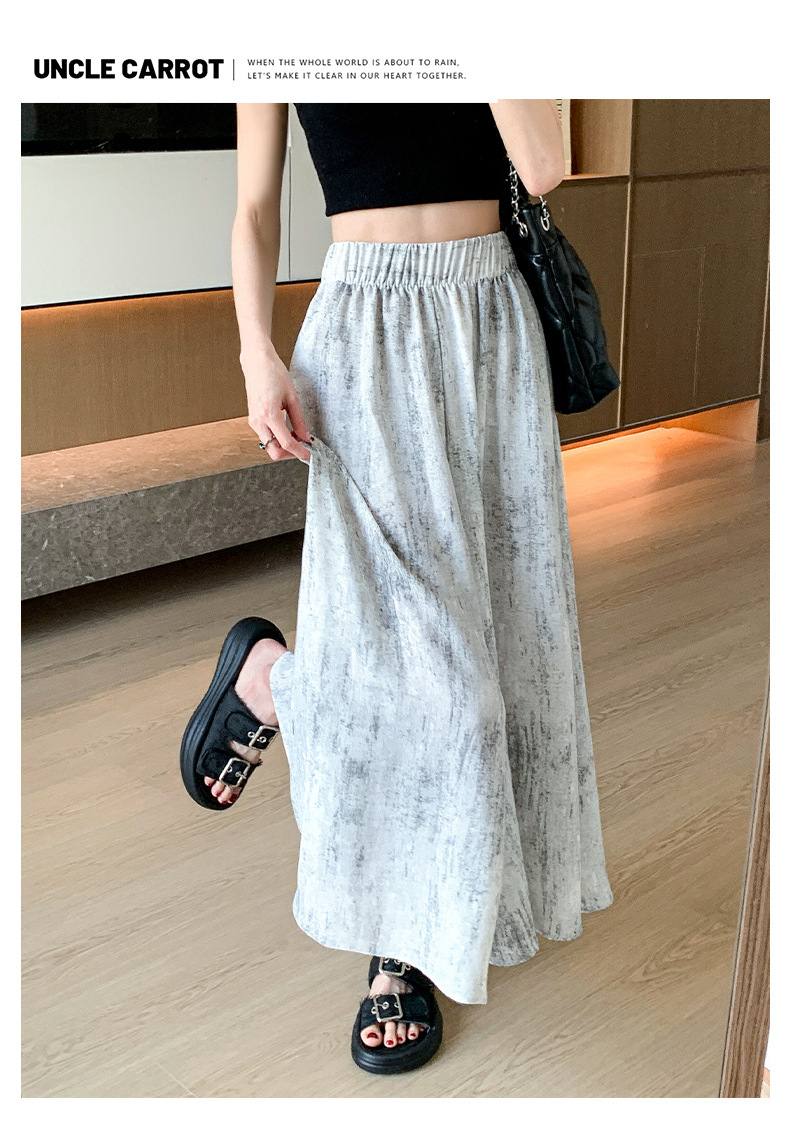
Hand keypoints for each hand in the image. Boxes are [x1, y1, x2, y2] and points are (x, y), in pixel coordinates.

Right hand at [241, 344, 312, 462]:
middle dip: (290, 454)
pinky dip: (277, 438)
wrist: (257, 362)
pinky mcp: (252, 419)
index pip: (286, 443)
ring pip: (269, 445)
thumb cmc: (273, 373)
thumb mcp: (292, 397)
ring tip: (297, 436)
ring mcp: (253, 421)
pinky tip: (287, 430)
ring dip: (284, 446)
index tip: (310, 456)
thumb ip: (299, 420)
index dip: (300, 452)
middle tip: (304, 448)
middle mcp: (258, 421)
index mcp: (269, 414)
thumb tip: (306, 437)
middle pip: (274, 451)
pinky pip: (265, 436)